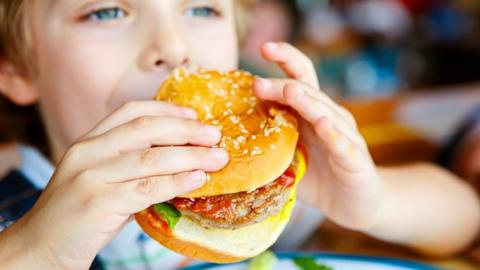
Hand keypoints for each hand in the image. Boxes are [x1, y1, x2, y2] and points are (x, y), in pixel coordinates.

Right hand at [2, 101, 227, 268]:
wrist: (39, 249)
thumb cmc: (79, 216)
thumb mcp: (102, 181)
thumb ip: (133, 168)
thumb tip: (182, 161)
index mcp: (89, 142)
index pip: (131, 111)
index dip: (167, 109)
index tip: (195, 116)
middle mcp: (88, 152)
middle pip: (146, 129)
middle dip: (186, 130)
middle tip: (216, 135)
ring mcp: (91, 176)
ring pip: (151, 158)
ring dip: (191, 156)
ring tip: (218, 158)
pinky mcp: (98, 203)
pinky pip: (147, 188)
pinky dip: (177, 182)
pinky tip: (198, 179)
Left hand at [253, 42, 382, 229]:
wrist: (355, 205)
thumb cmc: (318, 177)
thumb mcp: (288, 157)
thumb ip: (269, 142)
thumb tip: (228, 136)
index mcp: (311, 113)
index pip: (300, 78)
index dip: (286, 59)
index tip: (263, 47)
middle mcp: (330, 118)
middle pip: (307, 92)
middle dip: (281, 85)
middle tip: (257, 84)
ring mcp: (344, 137)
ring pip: (325, 112)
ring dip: (307, 102)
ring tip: (289, 91)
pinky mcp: (355, 159)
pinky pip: (342, 144)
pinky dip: (333, 134)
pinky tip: (323, 124)